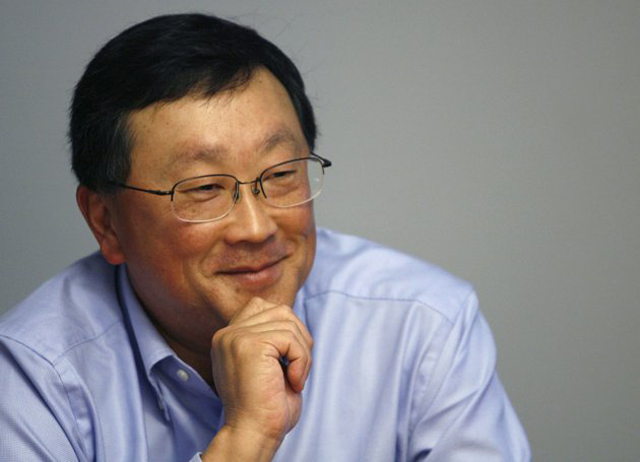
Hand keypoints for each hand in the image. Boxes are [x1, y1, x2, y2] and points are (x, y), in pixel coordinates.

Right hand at [204, 297, 312, 459]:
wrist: (254, 433)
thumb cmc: (266, 406)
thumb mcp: (266, 364)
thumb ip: (271, 337)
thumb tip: (291, 315)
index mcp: (227, 337)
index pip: (261, 305)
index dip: (285, 325)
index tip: (288, 356)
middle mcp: (227, 333)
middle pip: (281, 311)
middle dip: (299, 339)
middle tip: (297, 369)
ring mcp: (236, 337)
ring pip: (289, 323)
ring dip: (302, 353)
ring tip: (295, 378)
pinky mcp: (250, 344)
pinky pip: (291, 339)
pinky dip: (301, 361)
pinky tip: (293, 382)